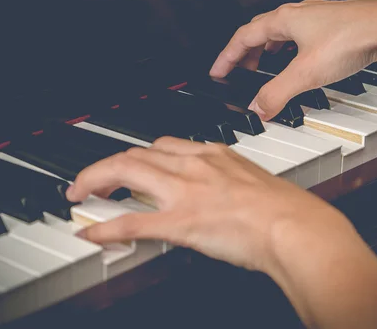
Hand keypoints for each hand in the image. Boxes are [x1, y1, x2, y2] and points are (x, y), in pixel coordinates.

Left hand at [65, 136, 376, 328]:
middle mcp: (195, 165)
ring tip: (80, 192)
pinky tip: (90, 232)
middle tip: (93, 177)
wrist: (297, 226)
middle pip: (137, 153)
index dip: (139, 155)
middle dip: (108, 163)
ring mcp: (185, 191)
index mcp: (214, 154)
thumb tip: (222, 197)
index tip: (131, 163)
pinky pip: (131, 222)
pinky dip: (105, 227)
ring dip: (95, 180)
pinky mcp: (181, 221)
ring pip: (126, 172)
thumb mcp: (256, 184)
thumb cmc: (287, 209)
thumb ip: (231, 184)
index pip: (164, 145)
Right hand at [210, 0, 376, 119]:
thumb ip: (277, 93)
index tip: (217, 72)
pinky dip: (288, 52)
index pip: (242, 37)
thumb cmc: (352, 37)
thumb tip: (258, 109)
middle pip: (260, 33)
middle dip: (245, 55)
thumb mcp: (306, 73)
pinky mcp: (332, 28)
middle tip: (238, 73)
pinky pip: (299, 39)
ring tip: (263, 68)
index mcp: (283, 20)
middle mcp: (297, 15)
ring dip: (266, 52)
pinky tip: (297, 64)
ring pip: (281, 34)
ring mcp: (316, 20)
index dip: (227, 57)